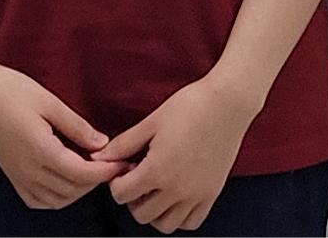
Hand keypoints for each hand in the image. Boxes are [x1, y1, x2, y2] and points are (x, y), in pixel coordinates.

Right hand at [0, 58, 109, 212]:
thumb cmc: (10, 91)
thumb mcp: (49, 102)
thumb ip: (77, 126)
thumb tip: (102, 144)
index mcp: (41, 151)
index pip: (82, 174)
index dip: (106, 171)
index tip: (122, 162)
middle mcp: (29, 171)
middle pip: (72, 190)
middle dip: (96, 181)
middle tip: (112, 163)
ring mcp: (18, 176)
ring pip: (57, 200)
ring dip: (78, 190)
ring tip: (91, 169)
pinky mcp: (12, 176)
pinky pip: (38, 200)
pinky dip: (57, 198)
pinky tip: (65, 180)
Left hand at [99, 73, 261, 231]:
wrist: (228, 102)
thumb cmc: (190, 106)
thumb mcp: (151, 122)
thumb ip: (124, 144)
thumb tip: (99, 157)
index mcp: (157, 170)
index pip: (122, 195)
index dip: (117, 181)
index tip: (125, 166)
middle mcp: (176, 189)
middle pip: (141, 214)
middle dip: (133, 198)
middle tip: (139, 176)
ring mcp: (196, 194)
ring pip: (166, 224)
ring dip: (155, 212)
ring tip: (157, 188)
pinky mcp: (212, 193)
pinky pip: (191, 222)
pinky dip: (180, 216)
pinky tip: (176, 196)